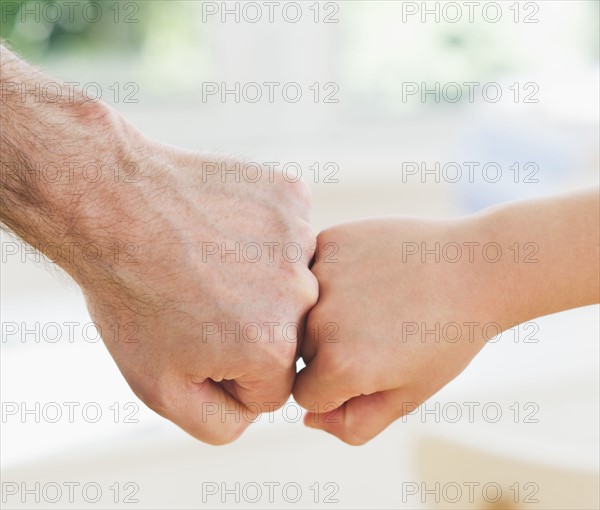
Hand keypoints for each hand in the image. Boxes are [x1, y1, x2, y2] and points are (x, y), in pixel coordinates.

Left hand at [73, 128, 317, 444]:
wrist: (112, 205)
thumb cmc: (131, 297)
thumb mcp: (161, 390)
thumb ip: (221, 423)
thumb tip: (256, 409)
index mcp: (275, 347)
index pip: (273, 386)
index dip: (230, 370)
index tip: (197, 338)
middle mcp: (301, 293)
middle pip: (288, 331)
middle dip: (249, 325)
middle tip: (200, 296)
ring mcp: (299, 238)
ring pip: (290, 280)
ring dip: (258, 277)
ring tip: (209, 258)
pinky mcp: (290, 196)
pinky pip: (287, 233)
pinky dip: (261, 233)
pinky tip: (221, 226)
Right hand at [293, 217, 513, 444]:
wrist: (475, 268)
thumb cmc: (445, 338)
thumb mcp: (408, 395)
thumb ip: (355, 424)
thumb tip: (310, 418)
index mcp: (340, 364)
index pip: (305, 394)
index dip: (338, 389)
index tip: (372, 367)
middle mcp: (321, 319)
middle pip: (302, 353)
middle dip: (330, 351)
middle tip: (379, 331)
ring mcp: (322, 274)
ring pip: (302, 312)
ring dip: (326, 312)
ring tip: (375, 300)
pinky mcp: (329, 241)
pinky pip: (311, 271)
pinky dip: (332, 277)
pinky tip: (368, 272)